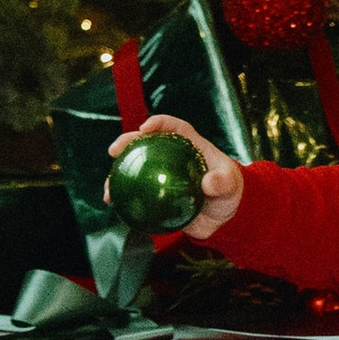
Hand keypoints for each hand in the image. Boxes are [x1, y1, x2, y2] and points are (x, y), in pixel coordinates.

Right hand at [109, 110, 243, 242]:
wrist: (225, 216)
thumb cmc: (231, 192)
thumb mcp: (230, 185)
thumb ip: (222, 182)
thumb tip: (208, 184)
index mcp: (191, 145)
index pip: (175, 127)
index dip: (159, 123)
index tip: (146, 127)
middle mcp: (173, 157)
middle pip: (147, 143)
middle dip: (128, 142)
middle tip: (114, 150)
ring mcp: (163, 176)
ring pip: (136, 168)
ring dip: (118, 174)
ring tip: (108, 187)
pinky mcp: (158, 194)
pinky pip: (138, 194)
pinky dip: (124, 198)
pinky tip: (113, 205)